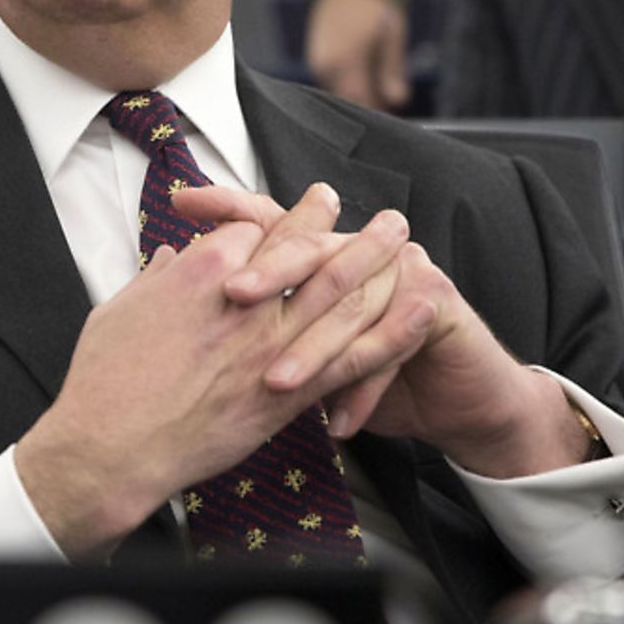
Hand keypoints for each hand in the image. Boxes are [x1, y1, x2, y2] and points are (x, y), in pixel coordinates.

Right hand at [14, 187, 429, 560]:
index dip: (276, 222)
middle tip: (365, 206)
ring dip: (377, 260)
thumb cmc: (104, 380)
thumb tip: (173, 255)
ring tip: (402, 235)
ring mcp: (270, 349)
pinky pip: (350, 361)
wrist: (113, 446)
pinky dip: (389, 335)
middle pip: (306, 247)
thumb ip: (158, 276)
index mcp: (202, 271)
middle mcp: (245, 302)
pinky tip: (418, 313)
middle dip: (343, 221)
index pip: (255, 227)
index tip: (292, 216)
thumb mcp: (120, 307)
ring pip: (338, 293)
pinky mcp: (286, 395)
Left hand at [207, 194, 588, 480]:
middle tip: (231, 294)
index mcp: (324, 250)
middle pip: (309, 246)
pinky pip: (395, 339)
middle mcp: (360, 250)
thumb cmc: (367, 372)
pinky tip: (338, 421)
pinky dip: (364, 386)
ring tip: (276, 384)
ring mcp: (402, 269)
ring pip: (349, 302)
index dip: (227, 206)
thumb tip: (168, 272)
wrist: (455, 400)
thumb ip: (246, 312)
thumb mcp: (300, 344)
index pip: (271, 216)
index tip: (180, 202)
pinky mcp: (438, 301)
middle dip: (268, 270)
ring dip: (313, 350)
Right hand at [306, 0, 410, 110]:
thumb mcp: (392, 35)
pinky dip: (349, 90)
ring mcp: (317, 68)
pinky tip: (365, 79)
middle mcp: (324, 67)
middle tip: (390, 100)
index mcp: (344, 60)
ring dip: (359, 98)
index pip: (360, 101)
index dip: (377, 112)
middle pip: (348, 103)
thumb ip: (392, 70)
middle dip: (369, 107)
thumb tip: (398, 101)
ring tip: (379, 84)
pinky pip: (334, 89)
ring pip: (340, 98)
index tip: (394, 117)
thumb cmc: (374, 10)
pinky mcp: (316, 68)